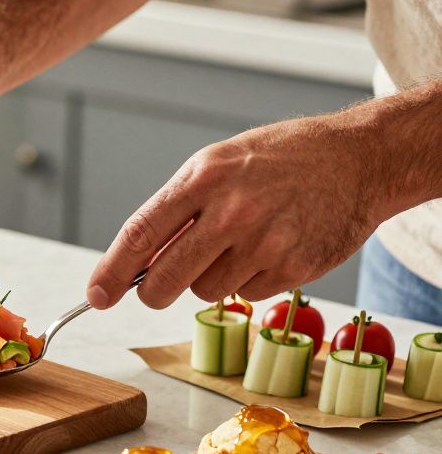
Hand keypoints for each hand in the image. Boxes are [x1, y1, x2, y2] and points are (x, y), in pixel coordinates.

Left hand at [86, 113, 387, 308]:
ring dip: (210, 279)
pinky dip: (249, 280)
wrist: (359, 158)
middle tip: (157, 287)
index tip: (95, 295)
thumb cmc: (279, 160)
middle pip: (165, 280)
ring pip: (205, 292)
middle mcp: (232, 211)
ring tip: (239, 243)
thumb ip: (176, 208)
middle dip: (153, 291)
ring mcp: (265, 242)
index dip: (111, 271)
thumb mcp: (217, 164)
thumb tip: (135, 260)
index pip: (141, 234)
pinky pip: (246, 295)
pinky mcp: (294, 267)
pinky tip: (270, 248)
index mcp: (204, 178)